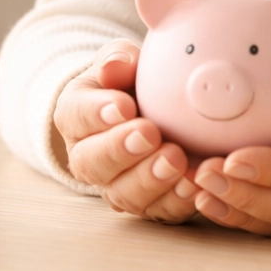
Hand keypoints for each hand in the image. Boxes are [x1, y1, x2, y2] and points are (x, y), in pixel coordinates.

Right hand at [53, 39, 196, 223]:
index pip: (77, 115)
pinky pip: (159, 211)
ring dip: (150, 179)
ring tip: (176, 160)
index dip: (97, 113)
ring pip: (124, 193)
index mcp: (76, 116)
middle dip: (122, 150)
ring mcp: (116, 185)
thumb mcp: (122, 62)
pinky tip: (194, 185)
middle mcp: (88, 157)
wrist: (152, 110)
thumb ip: (118, 60)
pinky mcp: (148, 204)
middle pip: (93, 162)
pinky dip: (177, 201)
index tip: (124, 106)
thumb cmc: (132, 81)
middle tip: (150, 134)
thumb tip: (119, 64)